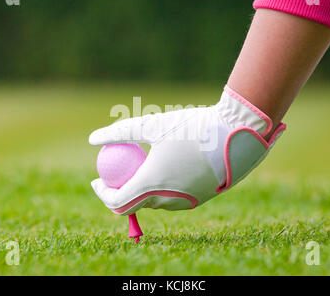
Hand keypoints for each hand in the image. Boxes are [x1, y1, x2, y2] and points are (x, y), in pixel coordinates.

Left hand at [89, 86, 285, 214]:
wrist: (235, 137)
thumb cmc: (191, 129)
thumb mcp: (152, 126)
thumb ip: (120, 133)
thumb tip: (93, 139)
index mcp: (151, 185)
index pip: (116, 203)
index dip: (102, 194)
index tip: (97, 180)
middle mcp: (166, 200)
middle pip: (135, 203)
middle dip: (122, 191)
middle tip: (120, 172)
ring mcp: (184, 202)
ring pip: (154, 201)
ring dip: (143, 189)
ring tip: (144, 166)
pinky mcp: (199, 199)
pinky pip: (173, 197)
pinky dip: (162, 187)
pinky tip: (167, 166)